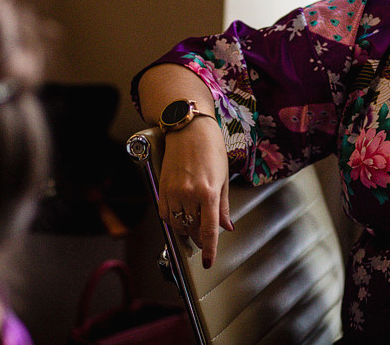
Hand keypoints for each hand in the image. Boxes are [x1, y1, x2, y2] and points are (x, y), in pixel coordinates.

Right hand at [157, 115, 231, 268]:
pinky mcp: (162, 187)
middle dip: (199, 238)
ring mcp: (174, 191)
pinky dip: (173, 219)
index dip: (209, 250)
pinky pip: (165, 213)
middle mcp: (190, 194)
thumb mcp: (224, 177)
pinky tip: (180, 216)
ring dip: (186, 229)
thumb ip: (224, 205)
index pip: (208, 230)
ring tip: (193, 225)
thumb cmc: (211, 147)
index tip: (209, 262)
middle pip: (192, 229)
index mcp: (209, 192)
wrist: (189, 128)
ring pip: (178, 223)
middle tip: (204, 239)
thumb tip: (226, 226)